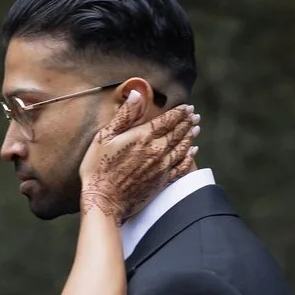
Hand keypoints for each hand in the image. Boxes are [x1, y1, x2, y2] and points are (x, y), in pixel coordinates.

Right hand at [80, 95, 198, 219]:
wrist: (103, 200)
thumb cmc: (98, 168)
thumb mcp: (104, 136)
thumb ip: (124, 115)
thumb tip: (137, 94)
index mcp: (143, 136)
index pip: (167, 120)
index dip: (179, 112)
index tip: (187, 107)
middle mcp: (157, 150)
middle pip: (177, 132)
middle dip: (187, 122)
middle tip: (195, 116)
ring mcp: (161, 166)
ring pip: (182, 148)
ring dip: (190, 137)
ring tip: (196, 129)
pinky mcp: (162, 181)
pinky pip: (181, 167)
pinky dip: (189, 158)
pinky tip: (193, 152)